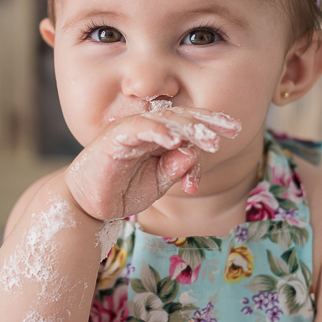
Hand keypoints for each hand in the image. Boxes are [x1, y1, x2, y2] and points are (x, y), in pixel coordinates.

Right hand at [64, 107, 240, 220]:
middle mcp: (147, 127)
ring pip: (164, 119)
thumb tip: (194, 154)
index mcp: (159, 136)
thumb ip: (175, 169)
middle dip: (208, 122)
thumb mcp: (158, 184)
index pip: (189, 124)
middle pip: (182, 116)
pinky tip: (175, 140)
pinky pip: (139, 128)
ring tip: (210, 139)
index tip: (235, 130)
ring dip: (189, 128)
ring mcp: (131, 129)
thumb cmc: (121, 190)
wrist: (87, 204)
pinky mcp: (115, 137)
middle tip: (232, 130)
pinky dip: (157, 131)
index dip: (211, 124)